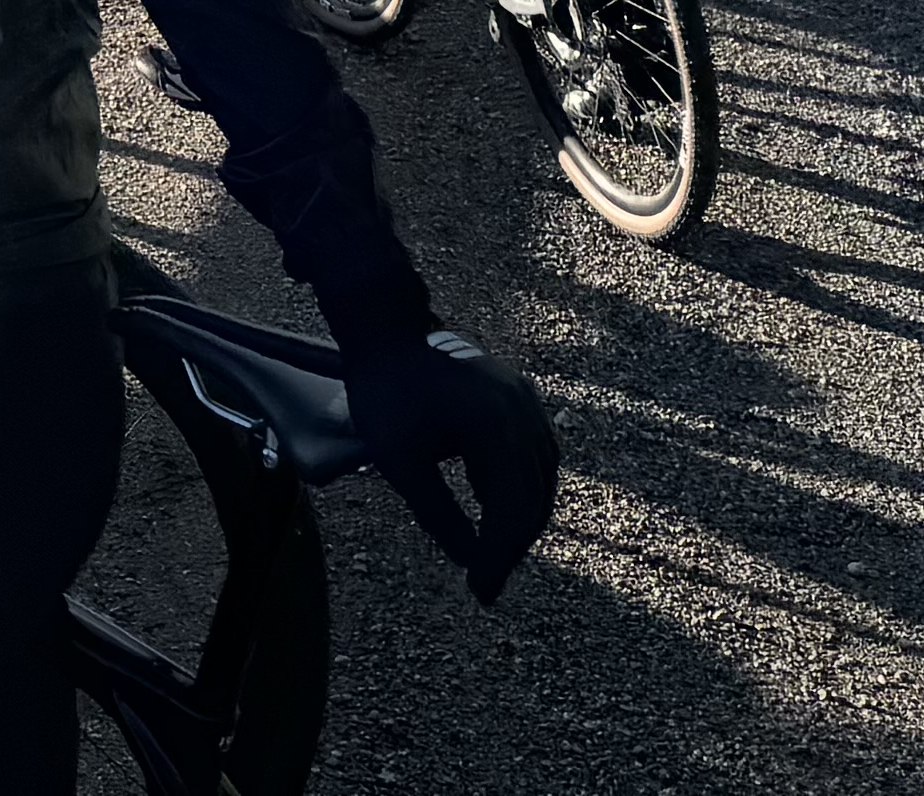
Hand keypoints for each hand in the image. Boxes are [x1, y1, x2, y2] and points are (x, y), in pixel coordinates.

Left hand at [323, 290, 557, 600]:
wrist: (385, 332)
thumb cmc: (386, 393)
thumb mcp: (402, 462)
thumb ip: (438, 515)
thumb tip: (469, 560)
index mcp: (499, 424)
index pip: (514, 508)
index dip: (500, 556)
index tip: (481, 591)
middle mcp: (524, 411)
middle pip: (534, 496)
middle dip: (511, 545)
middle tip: (485, 584)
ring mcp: (525, 402)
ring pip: (538, 479)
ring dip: (518, 520)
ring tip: (490, 557)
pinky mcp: (517, 400)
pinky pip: (530, 457)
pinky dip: (516, 490)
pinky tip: (491, 511)